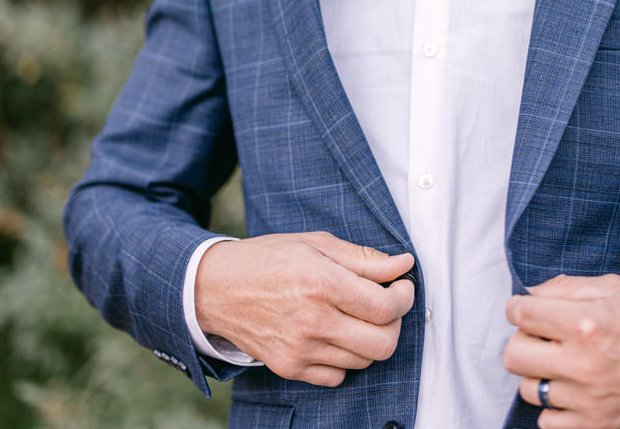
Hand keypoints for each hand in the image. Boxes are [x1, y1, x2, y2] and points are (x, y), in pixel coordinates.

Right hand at [193, 231, 414, 386]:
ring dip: (370, 340)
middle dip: (394, 324)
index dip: (404, 298)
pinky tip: (335, 335)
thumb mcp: (316, 244)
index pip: (385, 307)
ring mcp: (299, 349)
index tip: (401, 288)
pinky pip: (337, 377)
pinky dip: (345, 360)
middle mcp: (312, 321)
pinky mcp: (289, 368)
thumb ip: (364, 258)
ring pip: (363, 361)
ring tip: (356, 317)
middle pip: (382, 343)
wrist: (215, 288)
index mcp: (321, 283)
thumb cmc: (268, 259)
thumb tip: (404, 264)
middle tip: (387, 305)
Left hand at [503, 273, 619, 428]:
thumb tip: (530, 293)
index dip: (519, 307)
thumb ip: (569, 287)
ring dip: (539, 373)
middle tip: (542, 336)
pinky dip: (553, 406)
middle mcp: (583, 362)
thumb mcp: (619, 288)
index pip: (522, 314)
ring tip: (561, 363)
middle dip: (523, 340)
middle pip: (514, 355)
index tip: (527, 310)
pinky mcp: (596, 424)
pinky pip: (547, 420)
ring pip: (528, 389)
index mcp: (587, 322)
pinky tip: (572, 389)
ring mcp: (588, 398)